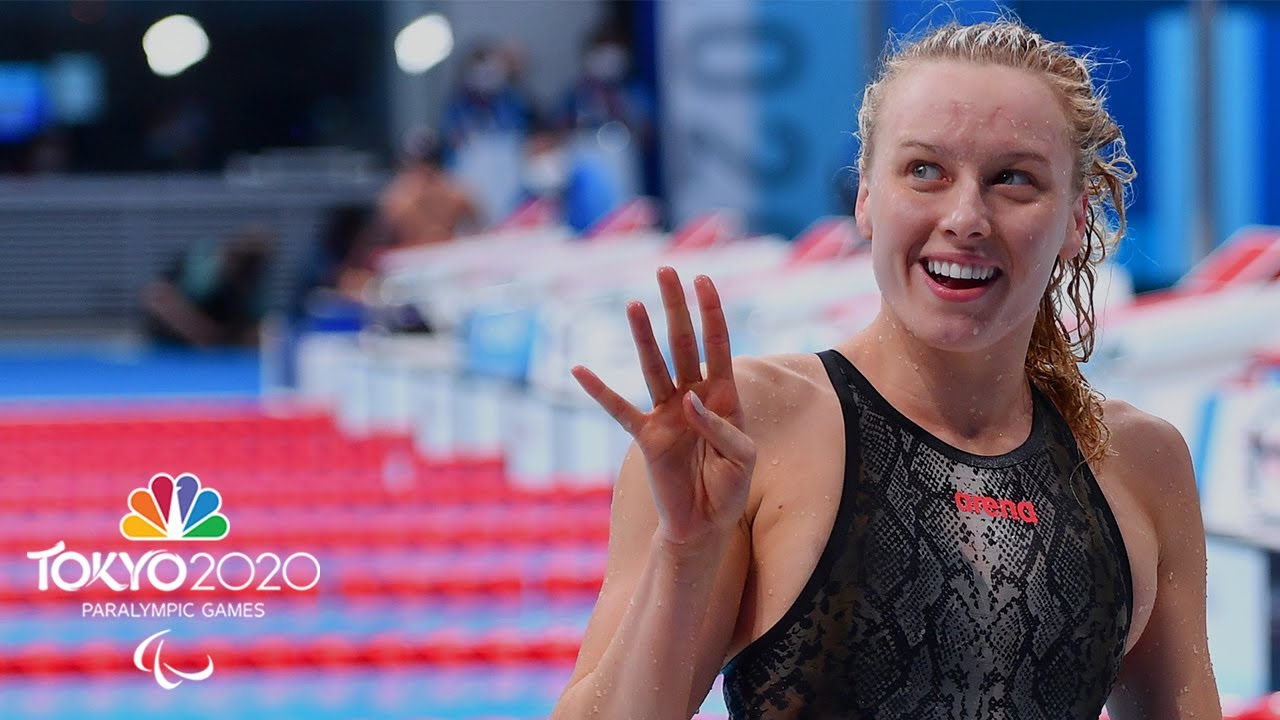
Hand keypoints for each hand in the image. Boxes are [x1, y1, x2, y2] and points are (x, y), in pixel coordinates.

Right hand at [571, 267, 755, 548]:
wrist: (704, 525)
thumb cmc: (729, 489)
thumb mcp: (743, 460)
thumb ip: (723, 429)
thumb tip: (688, 400)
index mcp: (723, 397)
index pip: (717, 346)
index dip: (711, 313)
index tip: (703, 280)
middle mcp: (693, 397)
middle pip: (684, 344)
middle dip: (677, 308)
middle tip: (666, 271)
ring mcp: (667, 414)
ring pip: (654, 367)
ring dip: (644, 336)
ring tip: (635, 304)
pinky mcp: (646, 437)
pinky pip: (619, 410)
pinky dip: (600, 391)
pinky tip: (580, 370)